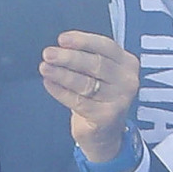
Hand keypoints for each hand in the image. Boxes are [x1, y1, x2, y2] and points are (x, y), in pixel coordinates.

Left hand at [37, 30, 139, 163]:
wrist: (104, 132)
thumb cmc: (98, 96)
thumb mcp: (98, 73)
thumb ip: (85, 57)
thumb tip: (60, 47)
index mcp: (127, 63)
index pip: (106, 46)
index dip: (82, 41)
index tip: (62, 39)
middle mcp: (128, 80)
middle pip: (96, 64)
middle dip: (69, 58)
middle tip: (48, 54)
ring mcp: (120, 99)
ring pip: (86, 83)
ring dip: (62, 74)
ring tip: (44, 68)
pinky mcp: (107, 116)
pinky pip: (79, 101)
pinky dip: (61, 92)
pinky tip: (49, 84)